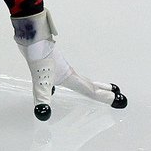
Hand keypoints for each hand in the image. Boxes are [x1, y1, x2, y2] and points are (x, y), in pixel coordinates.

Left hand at [11, 9, 126, 119]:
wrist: (32, 36)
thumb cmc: (39, 55)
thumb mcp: (40, 80)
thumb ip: (42, 97)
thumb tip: (43, 114)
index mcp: (70, 77)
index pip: (90, 90)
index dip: (103, 96)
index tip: (118, 99)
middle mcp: (68, 72)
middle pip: (89, 84)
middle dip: (102, 91)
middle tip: (115, 94)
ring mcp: (61, 67)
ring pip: (79, 79)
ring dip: (89, 85)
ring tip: (96, 89)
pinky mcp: (53, 63)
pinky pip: (68, 76)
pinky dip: (73, 81)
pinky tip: (60, 85)